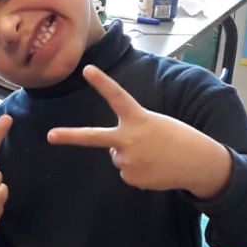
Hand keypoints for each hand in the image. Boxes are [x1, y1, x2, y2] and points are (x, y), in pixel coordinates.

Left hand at [46, 65, 233, 197]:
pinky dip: (138, 169)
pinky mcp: (130, 178)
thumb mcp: (153, 126)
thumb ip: (129, 133)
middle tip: (50, 136)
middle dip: (70, 137)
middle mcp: (129, 140)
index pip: (117, 97)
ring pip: (117, 156)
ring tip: (153, 154)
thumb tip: (112, 153)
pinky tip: (154, 167)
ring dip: (132, 155)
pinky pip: (126, 171)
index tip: (87, 69)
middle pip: (94, 138)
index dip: (102, 82)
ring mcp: (128, 161)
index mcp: (139, 119)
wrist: (197, 163)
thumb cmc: (176, 138)